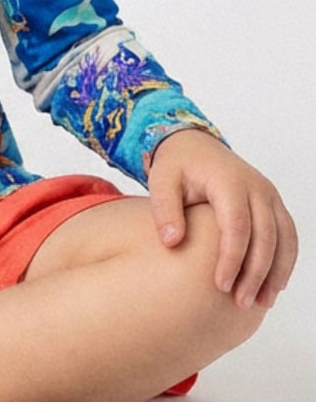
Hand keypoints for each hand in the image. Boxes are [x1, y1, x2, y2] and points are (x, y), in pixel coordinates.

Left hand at [148, 129, 296, 308]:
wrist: (195, 146)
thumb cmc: (176, 166)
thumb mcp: (161, 180)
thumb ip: (164, 209)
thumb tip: (172, 242)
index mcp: (228, 180)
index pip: (237, 225)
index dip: (232, 258)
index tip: (220, 285)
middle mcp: (256, 186)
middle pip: (265, 236)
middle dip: (255, 273)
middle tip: (240, 302)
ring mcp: (269, 194)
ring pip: (284, 239)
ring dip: (275, 273)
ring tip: (260, 302)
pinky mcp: (274, 204)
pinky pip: (288, 236)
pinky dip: (285, 262)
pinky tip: (272, 286)